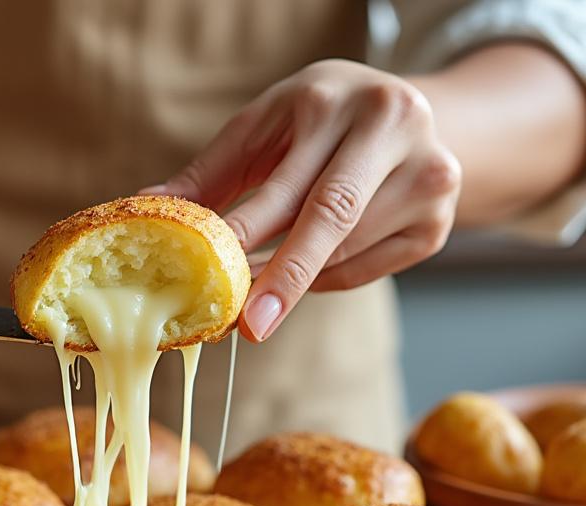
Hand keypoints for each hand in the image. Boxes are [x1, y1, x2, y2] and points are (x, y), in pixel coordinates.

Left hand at [144, 59, 460, 340]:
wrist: (408, 110)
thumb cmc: (319, 118)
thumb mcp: (265, 126)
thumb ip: (211, 171)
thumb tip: (147, 207)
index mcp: (339, 100)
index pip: (291, 182)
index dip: (253, 233)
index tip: (221, 278)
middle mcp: (395, 129)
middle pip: (336, 218)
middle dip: (288, 276)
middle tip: (252, 325)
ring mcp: (429, 178)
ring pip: (349, 251)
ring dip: (297, 278)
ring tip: (257, 291)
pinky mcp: (438, 223)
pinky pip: (369, 269)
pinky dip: (328, 278)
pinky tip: (307, 269)